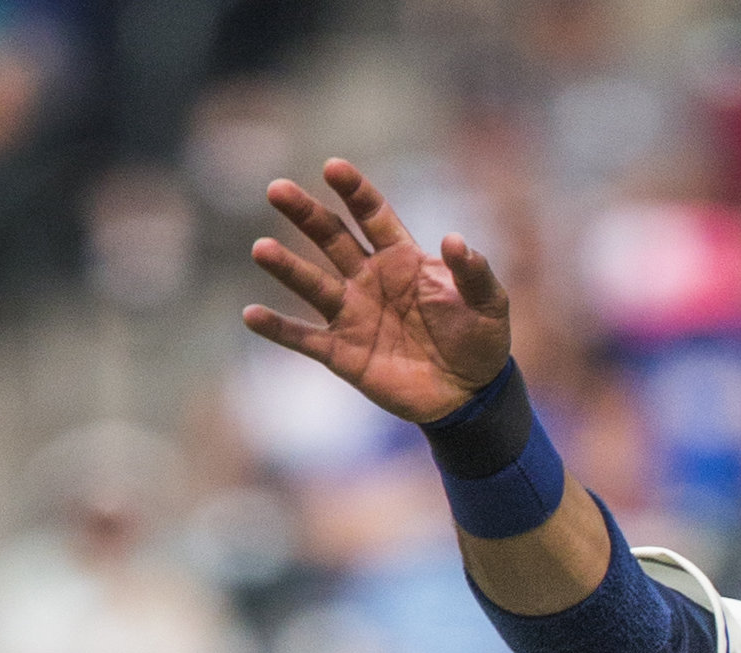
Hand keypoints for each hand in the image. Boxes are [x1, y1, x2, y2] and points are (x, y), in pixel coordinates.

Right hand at [244, 158, 511, 423]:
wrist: (471, 395)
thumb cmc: (480, 340)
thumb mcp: (489, 302)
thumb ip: (473, 270)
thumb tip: (454, 240)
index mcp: (402, 258)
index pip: (372, 215)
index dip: (354, 191)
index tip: (333, 167)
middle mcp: (370, 279)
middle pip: (331, 238)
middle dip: (306, 214)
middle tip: (277, 189)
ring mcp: (353, 315)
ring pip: (313, 284)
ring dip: (286, 267)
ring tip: (261, 249)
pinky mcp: (344, 354)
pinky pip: (305, 339)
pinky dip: (279, 328)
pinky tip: (251, 314)